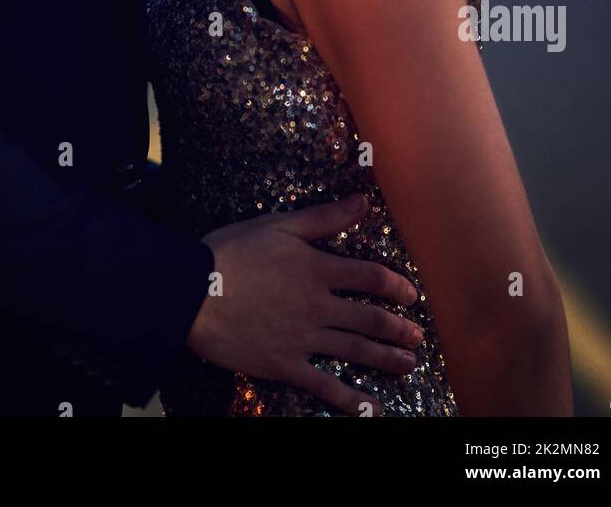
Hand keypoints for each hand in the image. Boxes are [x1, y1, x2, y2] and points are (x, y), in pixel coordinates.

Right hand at [187, 194, 422, 415]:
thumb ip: (325, 217)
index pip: (371, 277)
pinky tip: (372, 408)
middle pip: (370, 319)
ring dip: (386, 359)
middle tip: (418, 337)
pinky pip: (325, 385)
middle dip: (398, 329)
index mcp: (318, 270)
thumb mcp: (279, 225)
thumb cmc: (232, 252)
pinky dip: (351, 399)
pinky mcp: (285, 365)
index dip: (396, 286)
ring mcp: (303, 339)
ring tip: (408, 365)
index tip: (411, 295)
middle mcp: (318, 307)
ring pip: (356, 351)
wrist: (192, 293)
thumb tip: (364, 201)